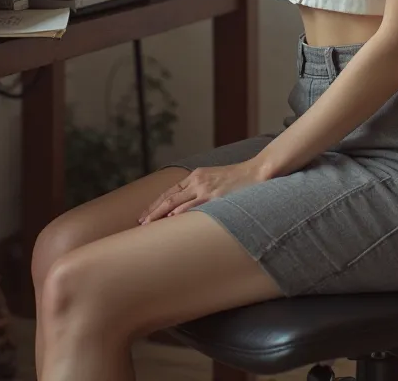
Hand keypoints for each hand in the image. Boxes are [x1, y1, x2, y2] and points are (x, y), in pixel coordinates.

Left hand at [138, 161, 265, 223]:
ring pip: (177, 202)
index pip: (171, 191)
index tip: (145, 214)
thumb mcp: (215, 180)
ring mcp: (206, 188)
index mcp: (196, 176)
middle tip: (141, 223)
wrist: (257, 172)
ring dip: (161, 214)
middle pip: (169, 197)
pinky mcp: (215, 197)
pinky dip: (180, 212)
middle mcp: (198, 180)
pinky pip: (194, 206)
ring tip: (149, 225)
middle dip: (153, 210)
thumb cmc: (238, 179)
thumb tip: (188, 208)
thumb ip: (202, 189)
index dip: (156, 203)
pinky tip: (171, 219)